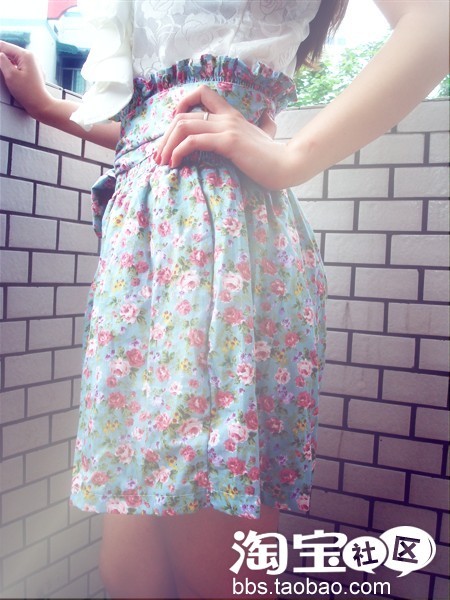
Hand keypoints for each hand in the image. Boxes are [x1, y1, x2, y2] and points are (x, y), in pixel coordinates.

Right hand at [0, 41, 53, 119]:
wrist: (41, 105)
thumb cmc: (28, 93)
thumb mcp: (10, 75)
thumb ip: (2, 60)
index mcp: (26, 55)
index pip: (4, 46)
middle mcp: (31, 57)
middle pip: (10, 51)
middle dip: (1, 57)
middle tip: (1, 68)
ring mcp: (33, 64)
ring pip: (14, 58)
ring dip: (6, 62)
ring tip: (4, 70)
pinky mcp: (33, 71)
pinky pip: (19, 65)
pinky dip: (12, 67)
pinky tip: (9, 73)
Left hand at [155, 85, 296, 190]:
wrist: (287, 166)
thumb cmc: (273, 158)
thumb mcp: (262, 138)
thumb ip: (260, 128)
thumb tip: (268, 118)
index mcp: (232, 115)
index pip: (202, 93)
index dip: (182, 105)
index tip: (173, 129)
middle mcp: (227, 117)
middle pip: (182, 116)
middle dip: (164, 137)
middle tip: (158, 157)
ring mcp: (228, 128)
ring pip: (183, 126)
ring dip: (166, 145)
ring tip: (163, 163)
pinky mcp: (228, 142)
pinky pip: (193, 140)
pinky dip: (178, 151)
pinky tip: (176, 163)